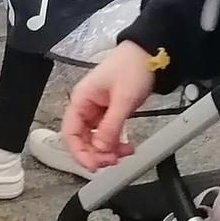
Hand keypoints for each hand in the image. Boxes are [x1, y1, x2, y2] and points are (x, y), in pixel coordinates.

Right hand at [62, 42, 155, 171]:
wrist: (149, 55)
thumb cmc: (132, 67)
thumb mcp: (123, 99)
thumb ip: (110, 126)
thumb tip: (100, 148)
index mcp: (81, 99)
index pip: (70, 133)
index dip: (79, 152)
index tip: (93, 165)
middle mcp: (86, 106)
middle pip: (82, 139)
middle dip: (96, 153)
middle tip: (112, 160)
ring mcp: (97, 110)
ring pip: (95, 139)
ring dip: (107, 150)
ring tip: (123, 154)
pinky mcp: (109, 112)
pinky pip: (107, 133)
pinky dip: (115, 143)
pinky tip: (126, 146)